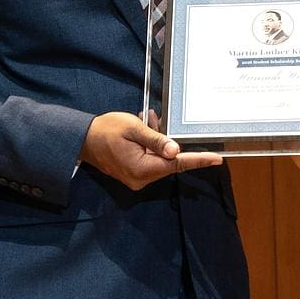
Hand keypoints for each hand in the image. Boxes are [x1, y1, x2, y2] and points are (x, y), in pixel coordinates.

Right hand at [81, 111, 221, 189]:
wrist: (82, 139)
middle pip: (168, 161)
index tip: (217, 159)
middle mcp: (141, 179)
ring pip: (159, 159)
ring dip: (158, 141)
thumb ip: (156, 139)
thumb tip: (175, 150)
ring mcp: (137, 179)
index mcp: (142, 169)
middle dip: (168, 141)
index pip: (177, 164)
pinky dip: (151, 146)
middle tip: (154, 119)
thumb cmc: (106, 130)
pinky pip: (150, 160)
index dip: (198, 160)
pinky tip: (144, 130)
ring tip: (147, 120)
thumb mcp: (133, 129)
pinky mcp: (134, 174)